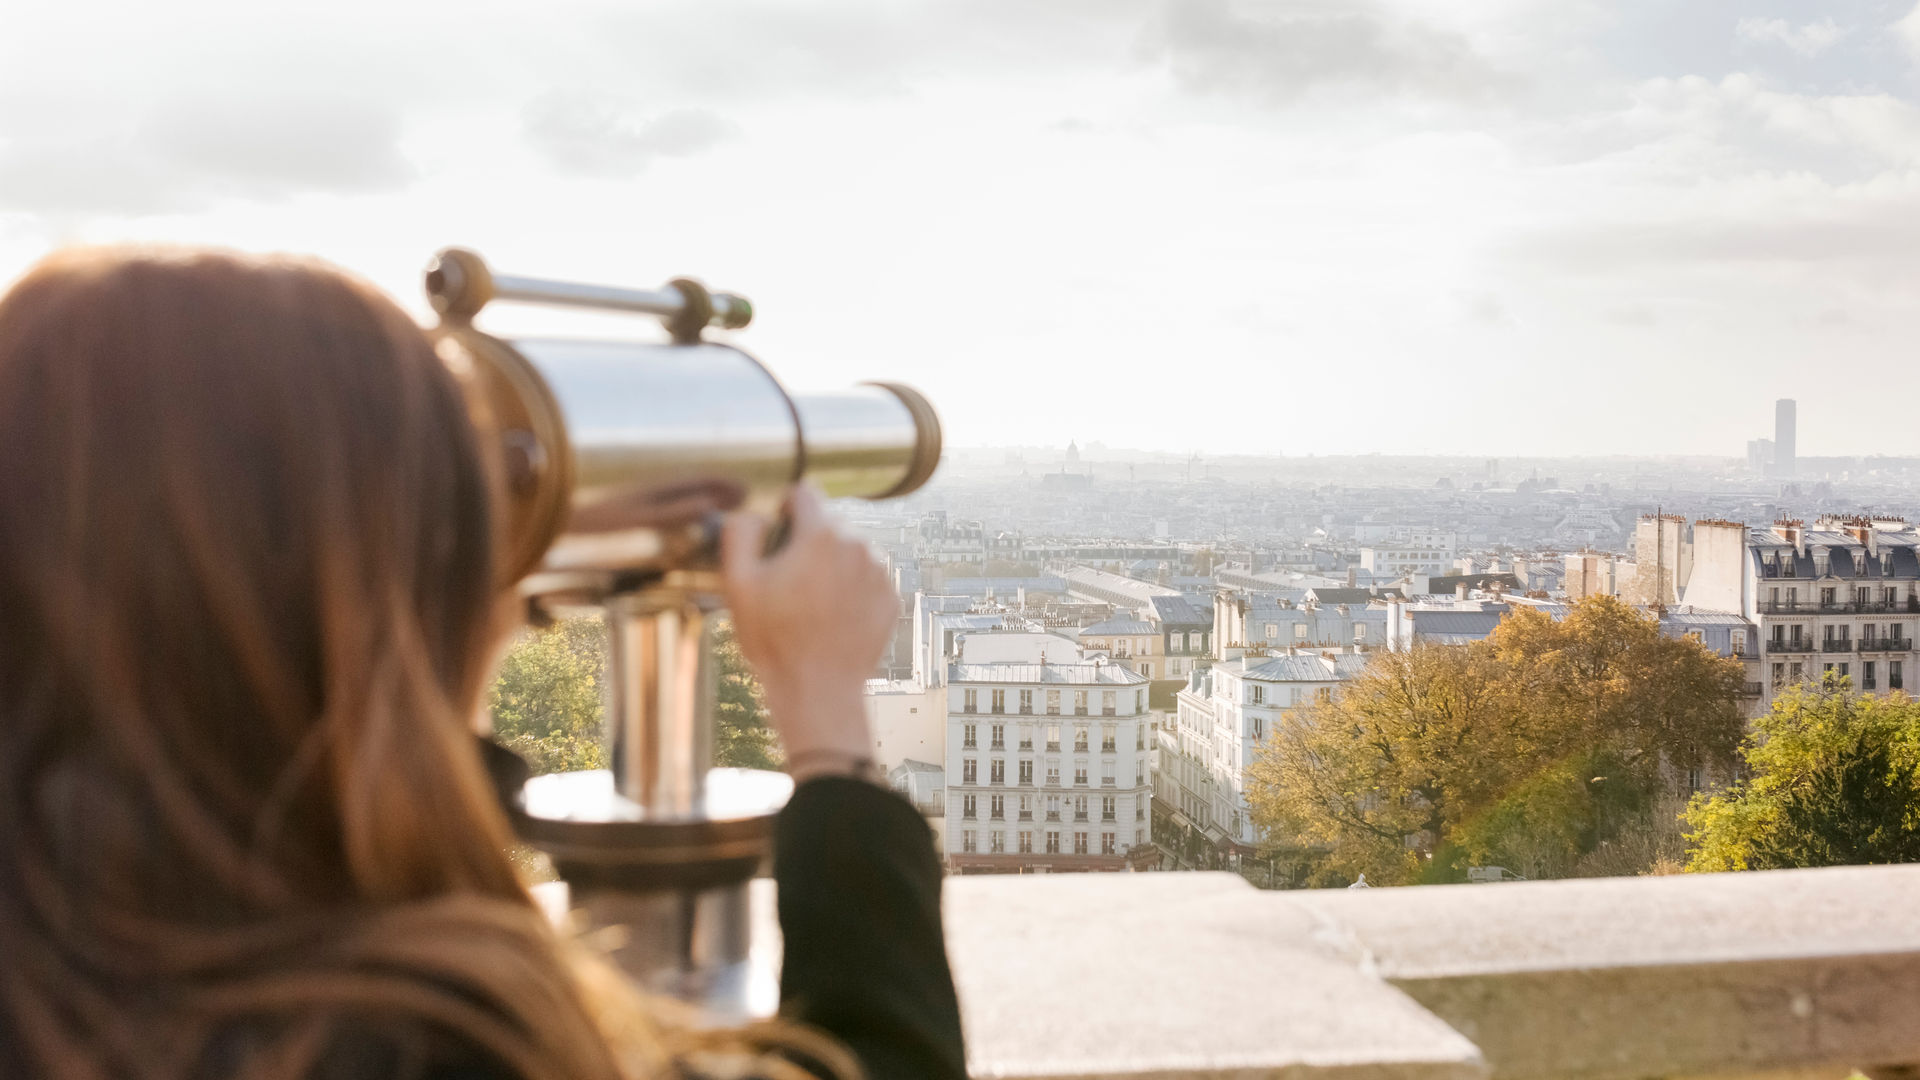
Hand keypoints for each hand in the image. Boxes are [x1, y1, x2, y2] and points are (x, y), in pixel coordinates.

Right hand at [720, 484, 893, 769]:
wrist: (819, 690)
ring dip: (832, 566)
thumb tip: (754, 514)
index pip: (805, 493)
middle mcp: (858, 545)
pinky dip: (852, 589)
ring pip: (850, 551)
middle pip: (828, 524)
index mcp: (821, 535)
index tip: (778, 533)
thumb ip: (740, 533)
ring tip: (812, 605)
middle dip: (808, 543)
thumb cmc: (775, 640)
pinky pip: (868, 579)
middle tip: (789, 583)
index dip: (786, 509)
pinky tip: (833, 617)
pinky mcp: (892, 598)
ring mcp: (880, 573)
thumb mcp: (738, 584)